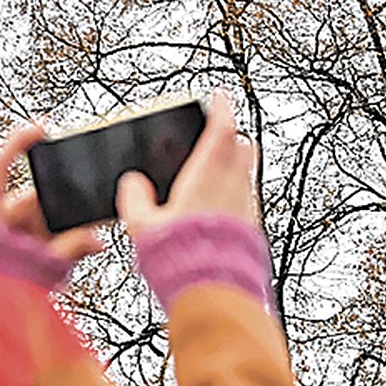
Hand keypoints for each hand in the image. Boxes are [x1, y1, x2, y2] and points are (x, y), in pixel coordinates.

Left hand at [0, 124, 103, 262]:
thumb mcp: (35, 269)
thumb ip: (68, 251)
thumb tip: (97, 240)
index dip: (18, 144)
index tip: (42, 128)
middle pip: (34, 198)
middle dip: (60, 207)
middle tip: (85, 207)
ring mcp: (5, 234)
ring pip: (41, 219)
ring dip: (60, 230)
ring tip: (78, 243)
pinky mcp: (16, 248)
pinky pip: (43, 236)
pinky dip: (60, 242)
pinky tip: (79, 248)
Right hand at [116, 91, 259, 241]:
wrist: (215, 289)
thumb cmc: (179, 256)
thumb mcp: (144, 226)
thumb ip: (136, 199)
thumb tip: (133, 182)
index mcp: (207, 176)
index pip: (222, 130)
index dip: (222, 109)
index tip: (220, 96)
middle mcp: (233, 186)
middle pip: (244, 148)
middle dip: (233, 137)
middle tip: (221, 133)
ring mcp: (246, 207)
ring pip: (248, 174)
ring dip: (237, 166)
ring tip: (218, 171)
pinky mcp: (252, 228)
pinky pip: (248, 200)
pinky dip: (238, 194)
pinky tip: (222, 208)